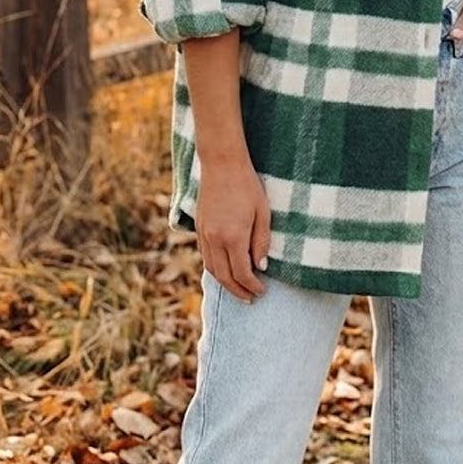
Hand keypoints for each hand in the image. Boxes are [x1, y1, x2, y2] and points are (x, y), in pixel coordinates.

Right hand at [195, 157, 269, 301]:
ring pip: (212, 269)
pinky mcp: (199, 228)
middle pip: (224, 277)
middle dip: (238, 291)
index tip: (262, 292)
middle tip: (251, 299)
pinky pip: (206, 256)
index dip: (252, 286)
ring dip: (225, 283)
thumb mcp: (263, 213)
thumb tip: (261, 267)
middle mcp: (215, 239)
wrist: (222, 164)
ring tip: (239, 289)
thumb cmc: (247, 186)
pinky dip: (215, 269)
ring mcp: (204, 234)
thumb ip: (261, 242)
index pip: (242, 273)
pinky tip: (225, 270)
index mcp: (233, 237)